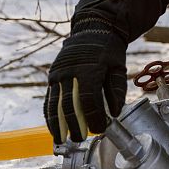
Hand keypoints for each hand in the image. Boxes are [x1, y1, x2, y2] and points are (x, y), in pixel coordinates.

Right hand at [44, 15, 127, 143]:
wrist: (92, 29)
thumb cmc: (108, 49)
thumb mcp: (118, 66)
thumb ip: (117, 90)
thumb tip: (115, 113)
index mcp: (89, 68)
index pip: (89, 99)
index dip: (94, 117)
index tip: (100, 129)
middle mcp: (70, 71)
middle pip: (69, 104)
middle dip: (74, 125)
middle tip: (80, 139)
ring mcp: (58, 73)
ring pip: (54, 103)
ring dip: (57, 124)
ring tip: (61, 140)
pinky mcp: (52, 75)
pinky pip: (49, 98)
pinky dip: (50, 114)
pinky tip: (54, 127)